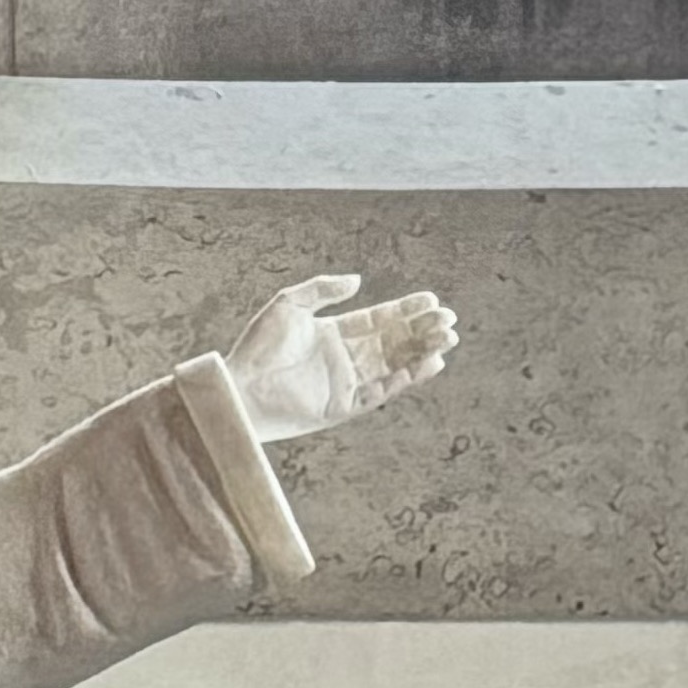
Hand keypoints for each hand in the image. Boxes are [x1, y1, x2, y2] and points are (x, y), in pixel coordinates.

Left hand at [222, 276, 456, 443]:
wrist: (238, 387)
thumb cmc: (256, 347)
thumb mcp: (289, 304)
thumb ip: (323, 289)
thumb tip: (359, 280)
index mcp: (333, 334)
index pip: (379, 319)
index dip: (406, 310)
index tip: (432, 300)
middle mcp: (343, 359)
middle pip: (393, 342)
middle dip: (422, 330)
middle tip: (449, 320)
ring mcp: (345, 384)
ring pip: (393, 366)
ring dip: (421, 353)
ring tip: (447, 340)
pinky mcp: (342, 407)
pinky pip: (380, 393)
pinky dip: (404, 380)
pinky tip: (426, 365)